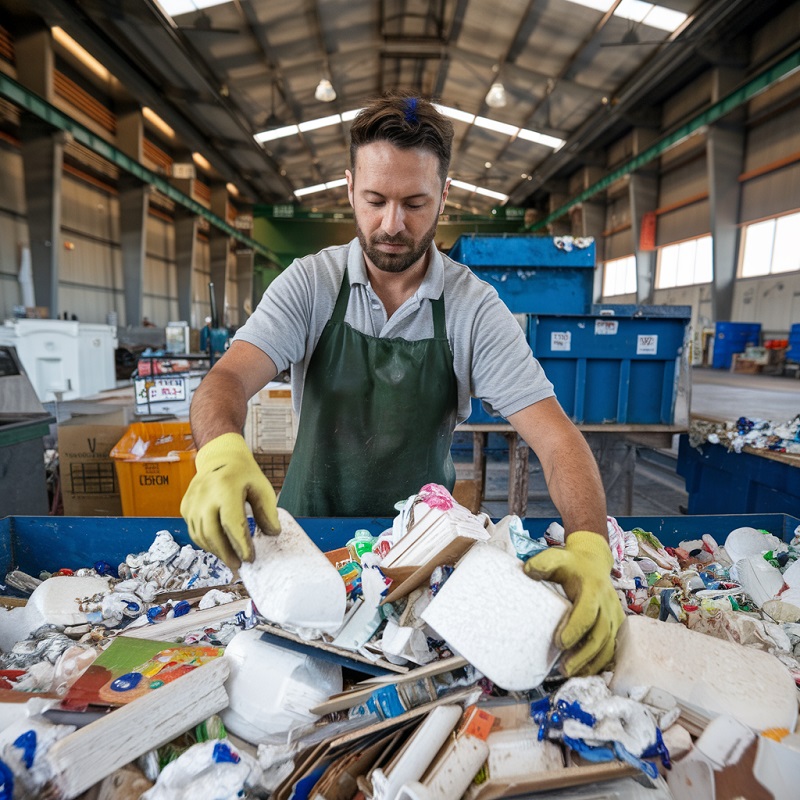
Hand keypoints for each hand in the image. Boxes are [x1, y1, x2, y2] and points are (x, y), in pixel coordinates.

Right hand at [180, 433, 280, 567]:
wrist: (220, 458)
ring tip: (231, 559)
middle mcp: (204, 494)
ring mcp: (192, 500)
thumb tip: (272, 534)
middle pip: (212, 532)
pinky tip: (219, 547)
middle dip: (226, 553)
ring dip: (216, 551)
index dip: (241, 544)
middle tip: (239, 565)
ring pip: (201, 535)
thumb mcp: (262, 487)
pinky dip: (206, 543)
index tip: (250, 558)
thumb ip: (268, 511)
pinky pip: (194, 531)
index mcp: (226, 487)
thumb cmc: (244, 474)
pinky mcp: (185, 506)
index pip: (232, 522)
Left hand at [524, 530, 623, 675]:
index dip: (574, 629)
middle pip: (600, 635)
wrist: (593, 562)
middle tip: (563, 668)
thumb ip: (543, 563)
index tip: (558, 643)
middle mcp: (607, 604)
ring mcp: (615, 616)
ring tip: (571, 673)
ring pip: (608, 646)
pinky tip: (584, 671)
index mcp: (593, 589)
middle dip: (583, 655)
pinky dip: (600, 663)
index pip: (587, 613)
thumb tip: (527, 571)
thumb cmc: (571, 564)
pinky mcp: (617, 625)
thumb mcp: (557, 557)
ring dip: (591, 663)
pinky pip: (612, 648)